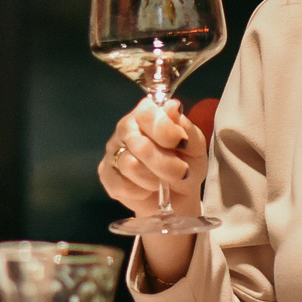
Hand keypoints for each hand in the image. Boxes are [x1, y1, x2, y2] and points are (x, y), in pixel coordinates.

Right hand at [97, 98, 202, 220]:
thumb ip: (185, 127)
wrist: (180, 195)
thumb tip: (171, 107)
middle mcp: (126, 129)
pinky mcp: (107, 176)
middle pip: (139, 144)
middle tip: (182, 172)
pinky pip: (122, 185)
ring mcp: (113, 152)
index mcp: (147, 115)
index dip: (163, 129)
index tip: (181, 143)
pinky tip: (148, 189)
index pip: (145, 113)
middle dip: (165, 163)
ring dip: (154, 179)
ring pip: (131, 166)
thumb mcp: (194, 146)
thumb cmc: (186, 163)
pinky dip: (141, 191)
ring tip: (164, 182)